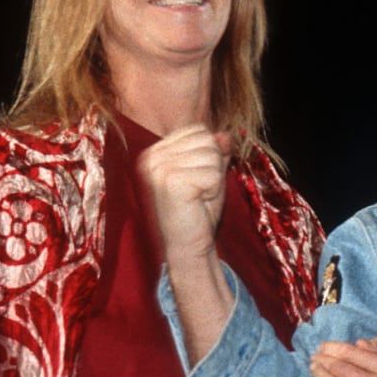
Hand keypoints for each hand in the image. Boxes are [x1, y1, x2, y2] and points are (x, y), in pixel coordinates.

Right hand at [139, 125, 236, 363]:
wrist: (188, 246)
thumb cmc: (197, 212)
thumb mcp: (209, 175)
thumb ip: (215, 152)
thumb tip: (226, 134)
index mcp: (154, 151)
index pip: (199, 130)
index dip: (210, 156)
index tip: (198, 181)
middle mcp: (150, 156)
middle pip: (207, 139)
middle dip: (214, 167)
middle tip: (200, 192)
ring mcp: (157, 167)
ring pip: (212, 154)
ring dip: (214, 179)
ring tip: (198, 197)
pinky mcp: (170, 181)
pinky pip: (213, 172)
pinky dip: (214, 190)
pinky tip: (198, 202)